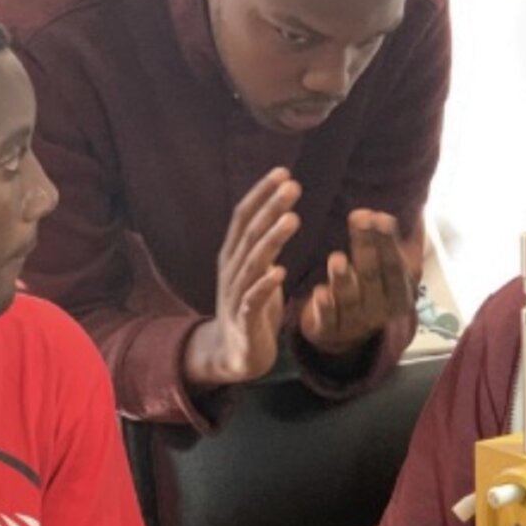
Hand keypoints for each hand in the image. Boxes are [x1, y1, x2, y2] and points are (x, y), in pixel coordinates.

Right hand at [183, 168, 300, 387]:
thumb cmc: (251, 306)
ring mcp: (236, 295)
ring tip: (292, 219)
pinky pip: (253, 300)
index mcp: (234, 255)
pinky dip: (265, 285)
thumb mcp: (255, 269)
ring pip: (253, 263)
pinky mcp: (244, 320)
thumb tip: (278, 207)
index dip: (261, 194)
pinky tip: (280, 272)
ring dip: (272, 240)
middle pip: (250, 233)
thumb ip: (262, 242)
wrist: (234, 354)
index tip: (283, 172)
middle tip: (293, 186)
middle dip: (271, 208)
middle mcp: (231, 270)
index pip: (244, 216)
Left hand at [298, 209, 420, 355]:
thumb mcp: (394, 269)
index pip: (396, 264)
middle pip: (373, 275)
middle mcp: (381, 307)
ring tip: (337, 259)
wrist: (347, 334)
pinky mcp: (331, 330)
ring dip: (344, 279)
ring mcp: (356, 322)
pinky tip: (320, 293)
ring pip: (350, 298)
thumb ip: (408, 242)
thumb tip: (419, 207)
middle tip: (359, 218)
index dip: (388, 241)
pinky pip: (329, 319)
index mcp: (400, 291)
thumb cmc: (373, 290)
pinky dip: (325, 307)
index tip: (380, 217)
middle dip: (367, 246)